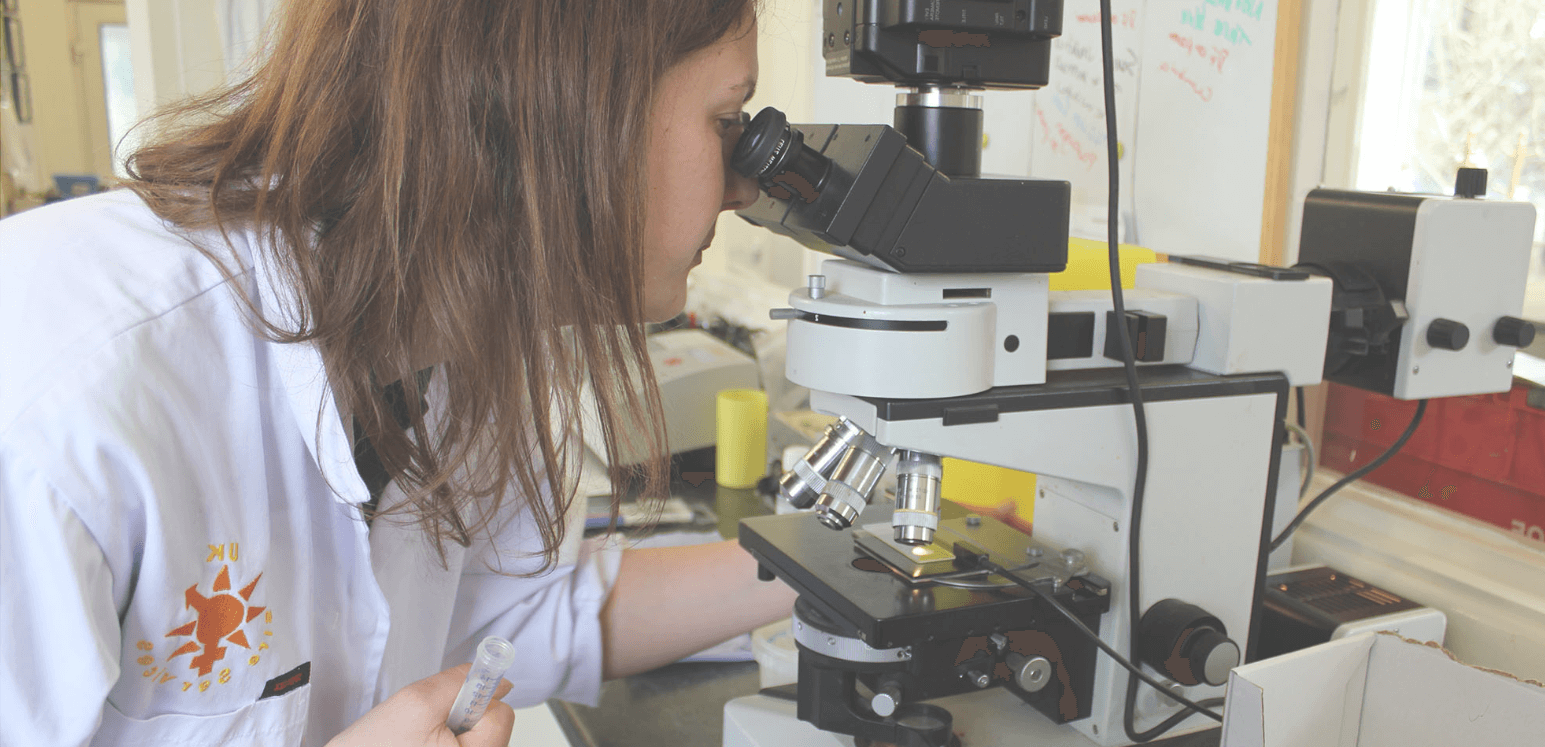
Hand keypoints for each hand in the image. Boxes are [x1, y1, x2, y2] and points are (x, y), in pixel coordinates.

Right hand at [327, 663, 514, 746]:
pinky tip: (421, 744)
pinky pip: (461, 743)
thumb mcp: (418, 702)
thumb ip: (461, 683)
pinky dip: (444, 738)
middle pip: (492, 724)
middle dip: (463, 714)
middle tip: (428, 725)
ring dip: (453, 726)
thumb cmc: (373, 746)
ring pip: (477, 733)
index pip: (501, 715)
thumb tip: (499, 680)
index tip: (452, 702)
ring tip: (420, 737)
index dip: (475, 699)